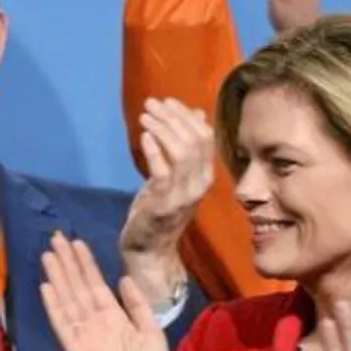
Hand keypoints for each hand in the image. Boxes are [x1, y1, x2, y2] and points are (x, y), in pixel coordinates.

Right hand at [41, 233, 174, 350]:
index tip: (76, 242)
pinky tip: (46, 287)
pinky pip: (62, 324)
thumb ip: (137, 304)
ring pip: (67, 299)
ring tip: (48, 255)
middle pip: (77, 286)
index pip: (95, 284)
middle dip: (67, 263)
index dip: (86, 263)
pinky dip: (53, 306)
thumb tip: (123, 278)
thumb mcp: (151, 330)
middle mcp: (94, 321)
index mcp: (113, 316)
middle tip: (55, 238)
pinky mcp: (75, 348)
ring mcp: (83, 333)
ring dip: (57, 277)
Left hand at [121, 97, 213, 308]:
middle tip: (150, 104)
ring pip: (182, 152)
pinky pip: (163, 172)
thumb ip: (184, 149)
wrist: (148, 249)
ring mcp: (184, 195)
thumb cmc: (158, 210)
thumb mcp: (173, 176)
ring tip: (144, 116)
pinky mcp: (164, 205)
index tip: (166, 101)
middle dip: (172, 117)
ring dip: (163, 129)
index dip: (186, 116)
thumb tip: (197, 114)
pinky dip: (155, 152)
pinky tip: (144, 137)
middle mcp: (200, 184)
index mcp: (205, 175)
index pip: (205, 137)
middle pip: (195, 140)